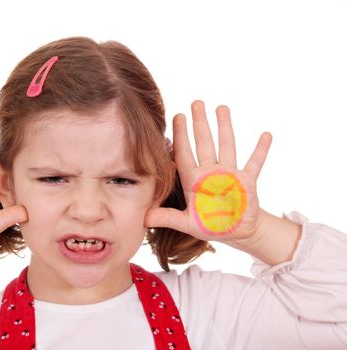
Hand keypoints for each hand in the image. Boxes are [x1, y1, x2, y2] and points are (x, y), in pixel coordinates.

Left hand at [145, 101, 271, 243]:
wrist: (236, 232)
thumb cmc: (211, 225)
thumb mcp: (186, 223)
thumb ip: (167, 218)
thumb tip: (143, 218)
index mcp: (195, 181)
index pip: (184, 154)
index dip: (180, 136)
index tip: (177, 117)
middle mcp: (211, 172)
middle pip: (204, 143)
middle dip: (200, 123)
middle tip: (196, 103)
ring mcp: (230, 174)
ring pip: (227, 145)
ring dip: (225, 127)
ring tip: (221, 107)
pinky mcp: (248, 181)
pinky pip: (255, 162)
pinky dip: (260, 150)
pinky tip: (265, 134)